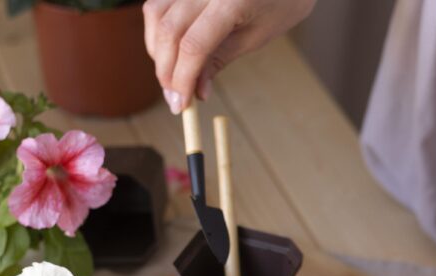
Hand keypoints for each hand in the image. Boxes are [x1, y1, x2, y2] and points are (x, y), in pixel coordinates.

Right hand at [143, 0, 314, 112]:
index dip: (182, 80)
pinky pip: (159, 4)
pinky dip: (159, 31)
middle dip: (166, 71)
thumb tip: (195, 91)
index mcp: (231, 2)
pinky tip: (172, 50)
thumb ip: (220, 60)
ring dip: (157, 50)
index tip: (181, 106)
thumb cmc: (280, 2)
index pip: (194, 46)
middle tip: (175, 98)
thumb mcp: (255, 37)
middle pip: (168, 31)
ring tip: (173, 74)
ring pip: (155, 14)